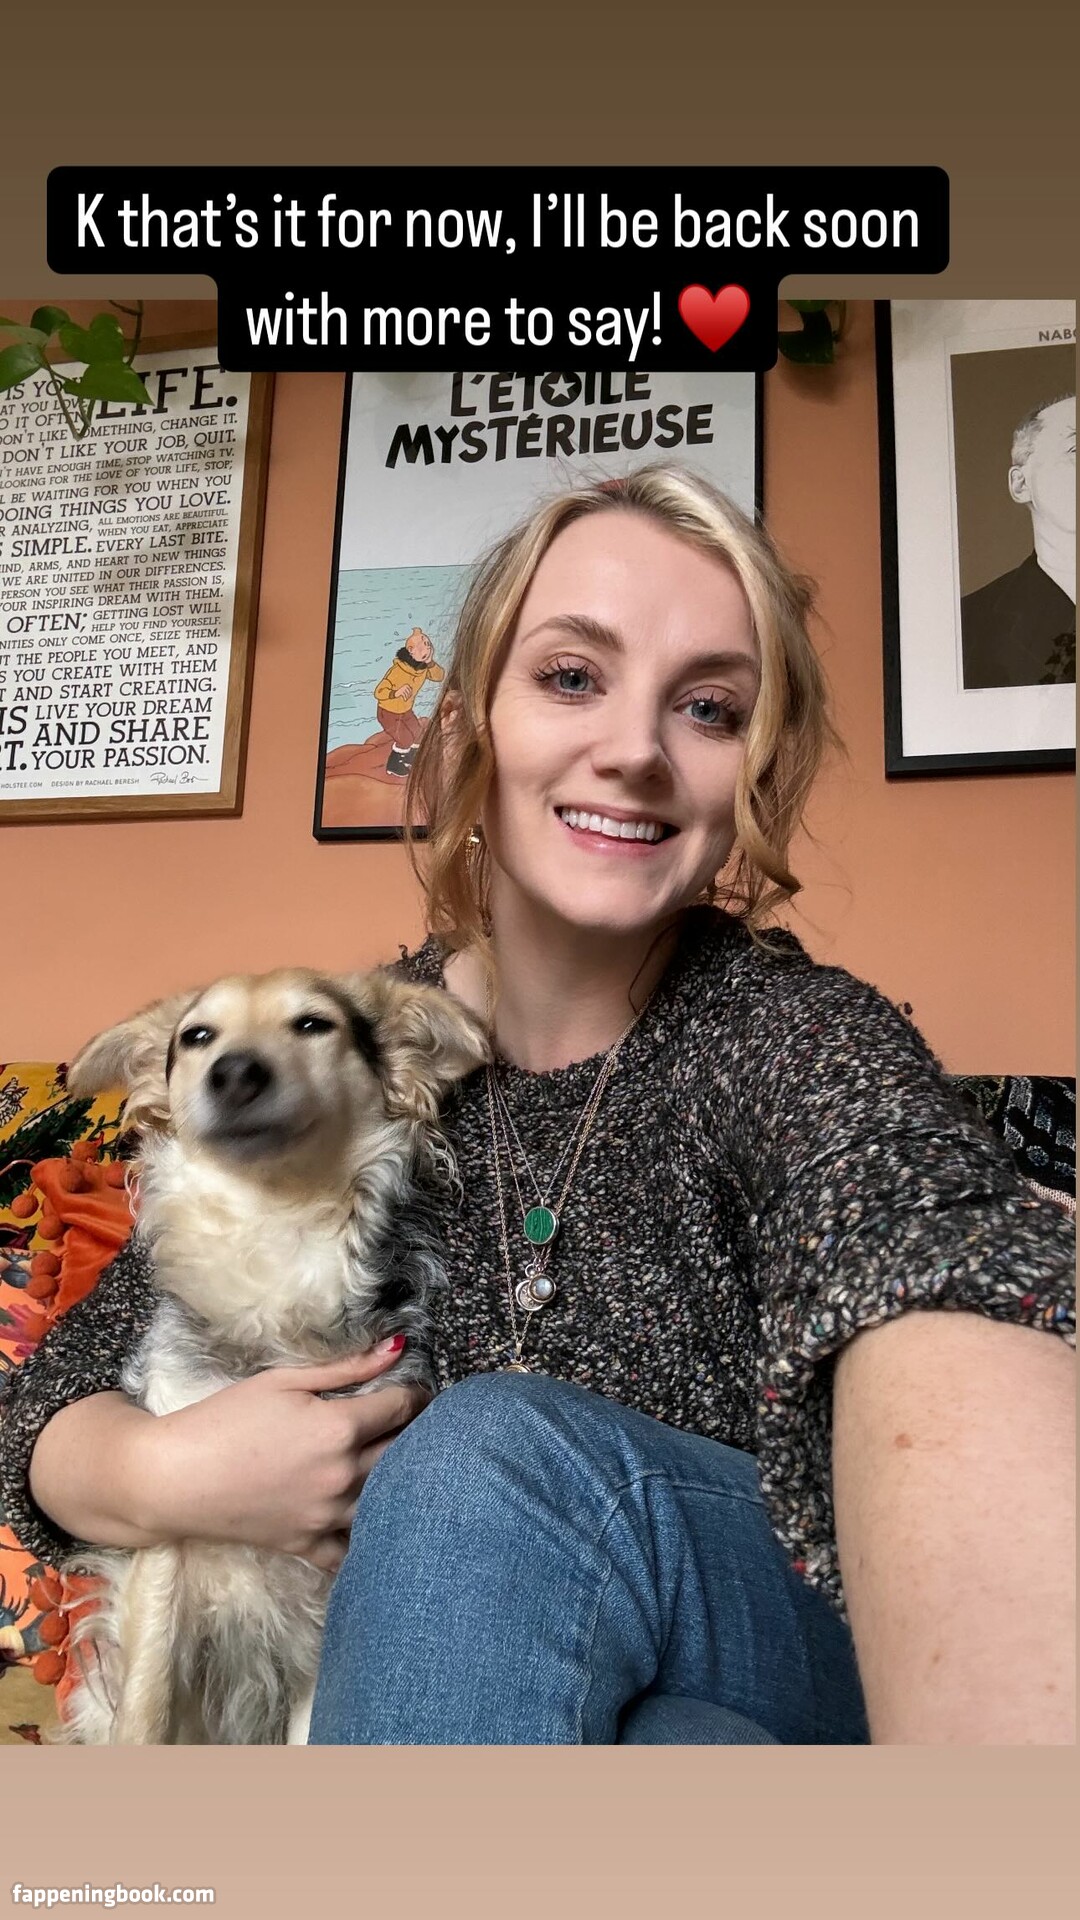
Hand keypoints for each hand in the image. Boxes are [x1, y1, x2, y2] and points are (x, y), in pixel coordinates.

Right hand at [139, 1340, 430, 1571]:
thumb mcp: (283, 1380)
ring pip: (388, 1501)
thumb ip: (346, 1367)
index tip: (419, 1392)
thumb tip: (397, 1348)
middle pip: (405, 1454)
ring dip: (400, 1482)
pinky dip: (368, 1539)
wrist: (174, 1477)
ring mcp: (327, 1516)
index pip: (402, 1408)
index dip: (416, 1395)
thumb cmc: (223, 1419)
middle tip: (418, 1426)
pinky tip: (376, 1524)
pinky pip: (352, 1550)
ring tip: (403, 1468)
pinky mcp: (307, 1545)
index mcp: (339, 1429)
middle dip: (418, 1436)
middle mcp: (342, 1476)